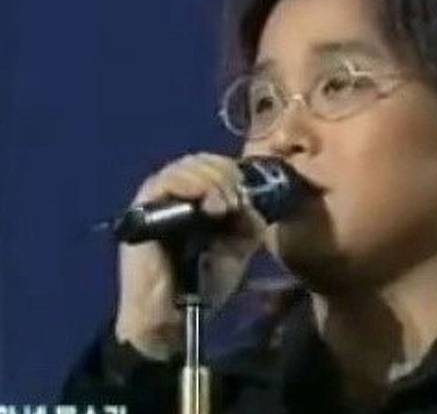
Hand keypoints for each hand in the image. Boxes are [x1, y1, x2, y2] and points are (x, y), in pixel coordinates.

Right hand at [114, 153, 266, 359]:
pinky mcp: (142, 210)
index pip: (214, 166)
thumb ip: (247, 223)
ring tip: (224, 207)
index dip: (232, 173)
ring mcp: (156, 200)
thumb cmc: (202, 285)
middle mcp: (174, 194)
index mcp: (196, 200)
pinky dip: (190, 185)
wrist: (173, 317)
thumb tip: (251, 200)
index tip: (246, 196)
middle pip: (201, 161)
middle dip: (225, 176)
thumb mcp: (236, 249)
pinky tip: (208, 204)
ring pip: (186, 167)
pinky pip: (164, 182)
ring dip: (212, 181)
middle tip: (235, 203)